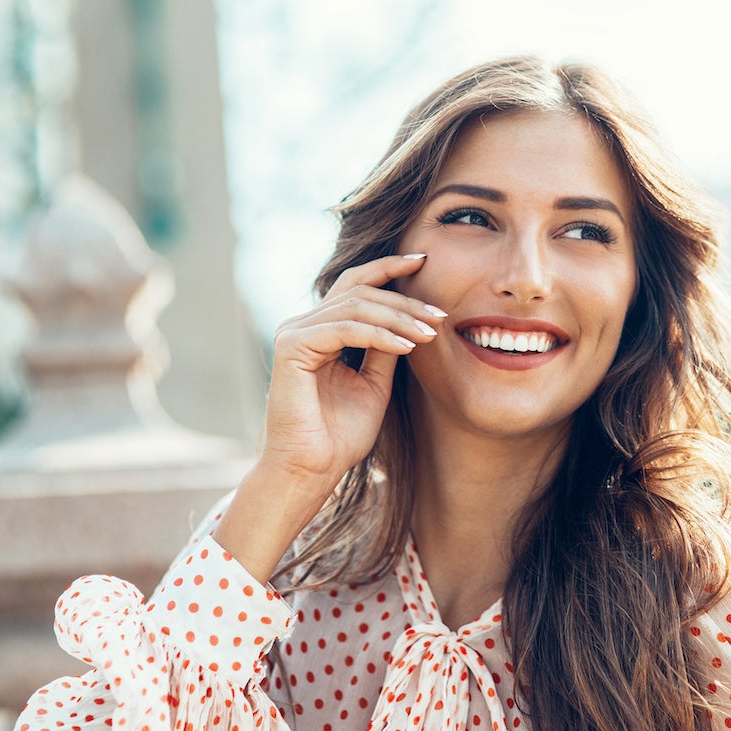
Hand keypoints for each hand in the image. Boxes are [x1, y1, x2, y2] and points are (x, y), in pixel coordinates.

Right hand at [259, 253, 445, 491]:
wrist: (313, 469)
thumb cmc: (341, 434)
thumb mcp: (375, 383)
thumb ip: (386, 348)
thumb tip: (412, 318)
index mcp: (320, 330)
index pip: (355, 285)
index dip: (388, 267)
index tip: (424, 261)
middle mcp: (303, 325)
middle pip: (359, 290)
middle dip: (404, 300)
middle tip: (440, 315)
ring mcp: (294, 333)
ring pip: (355, 306)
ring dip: (398, 318)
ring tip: (429, 333)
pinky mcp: (291, 347)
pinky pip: (343, 328)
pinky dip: (379, 334)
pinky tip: (406, 345)